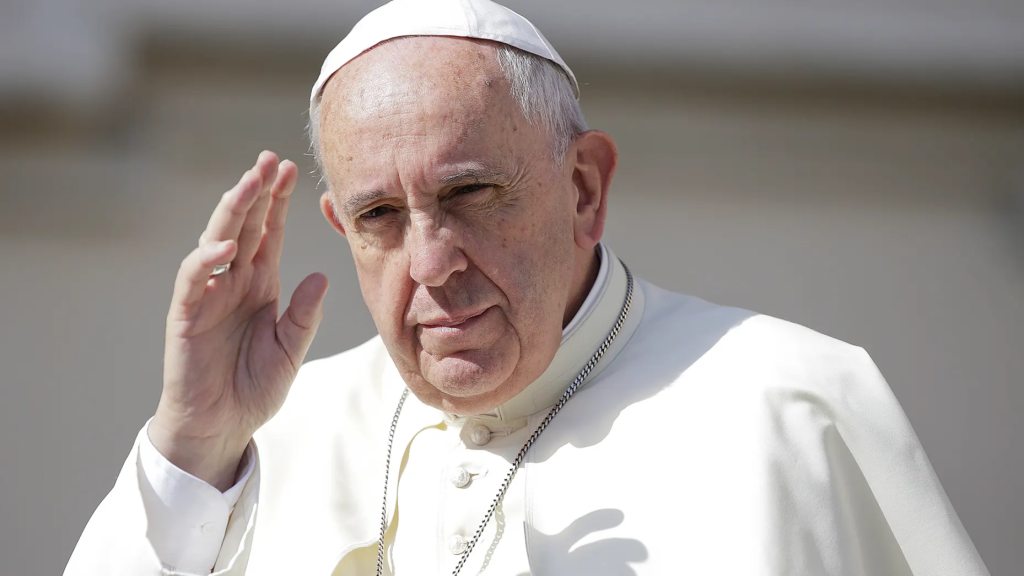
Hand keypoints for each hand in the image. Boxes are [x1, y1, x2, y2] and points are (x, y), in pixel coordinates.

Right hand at [150, 151, 328, 489]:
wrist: (221, 427)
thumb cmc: (253, 388)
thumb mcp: (290, 349)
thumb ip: (304, 315)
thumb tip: (321, 276)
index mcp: (259, 284)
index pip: (269, 233)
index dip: (277, 202)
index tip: (291, 169)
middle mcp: (232, 282)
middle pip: (243, 226)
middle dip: (255, 192)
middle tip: (270, 159)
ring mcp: (207, 295)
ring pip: (216, 241)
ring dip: (231, 211)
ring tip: (249, 183)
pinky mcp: (186, 315)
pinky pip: (193, 280)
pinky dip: (207, 261)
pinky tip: (226, 246)